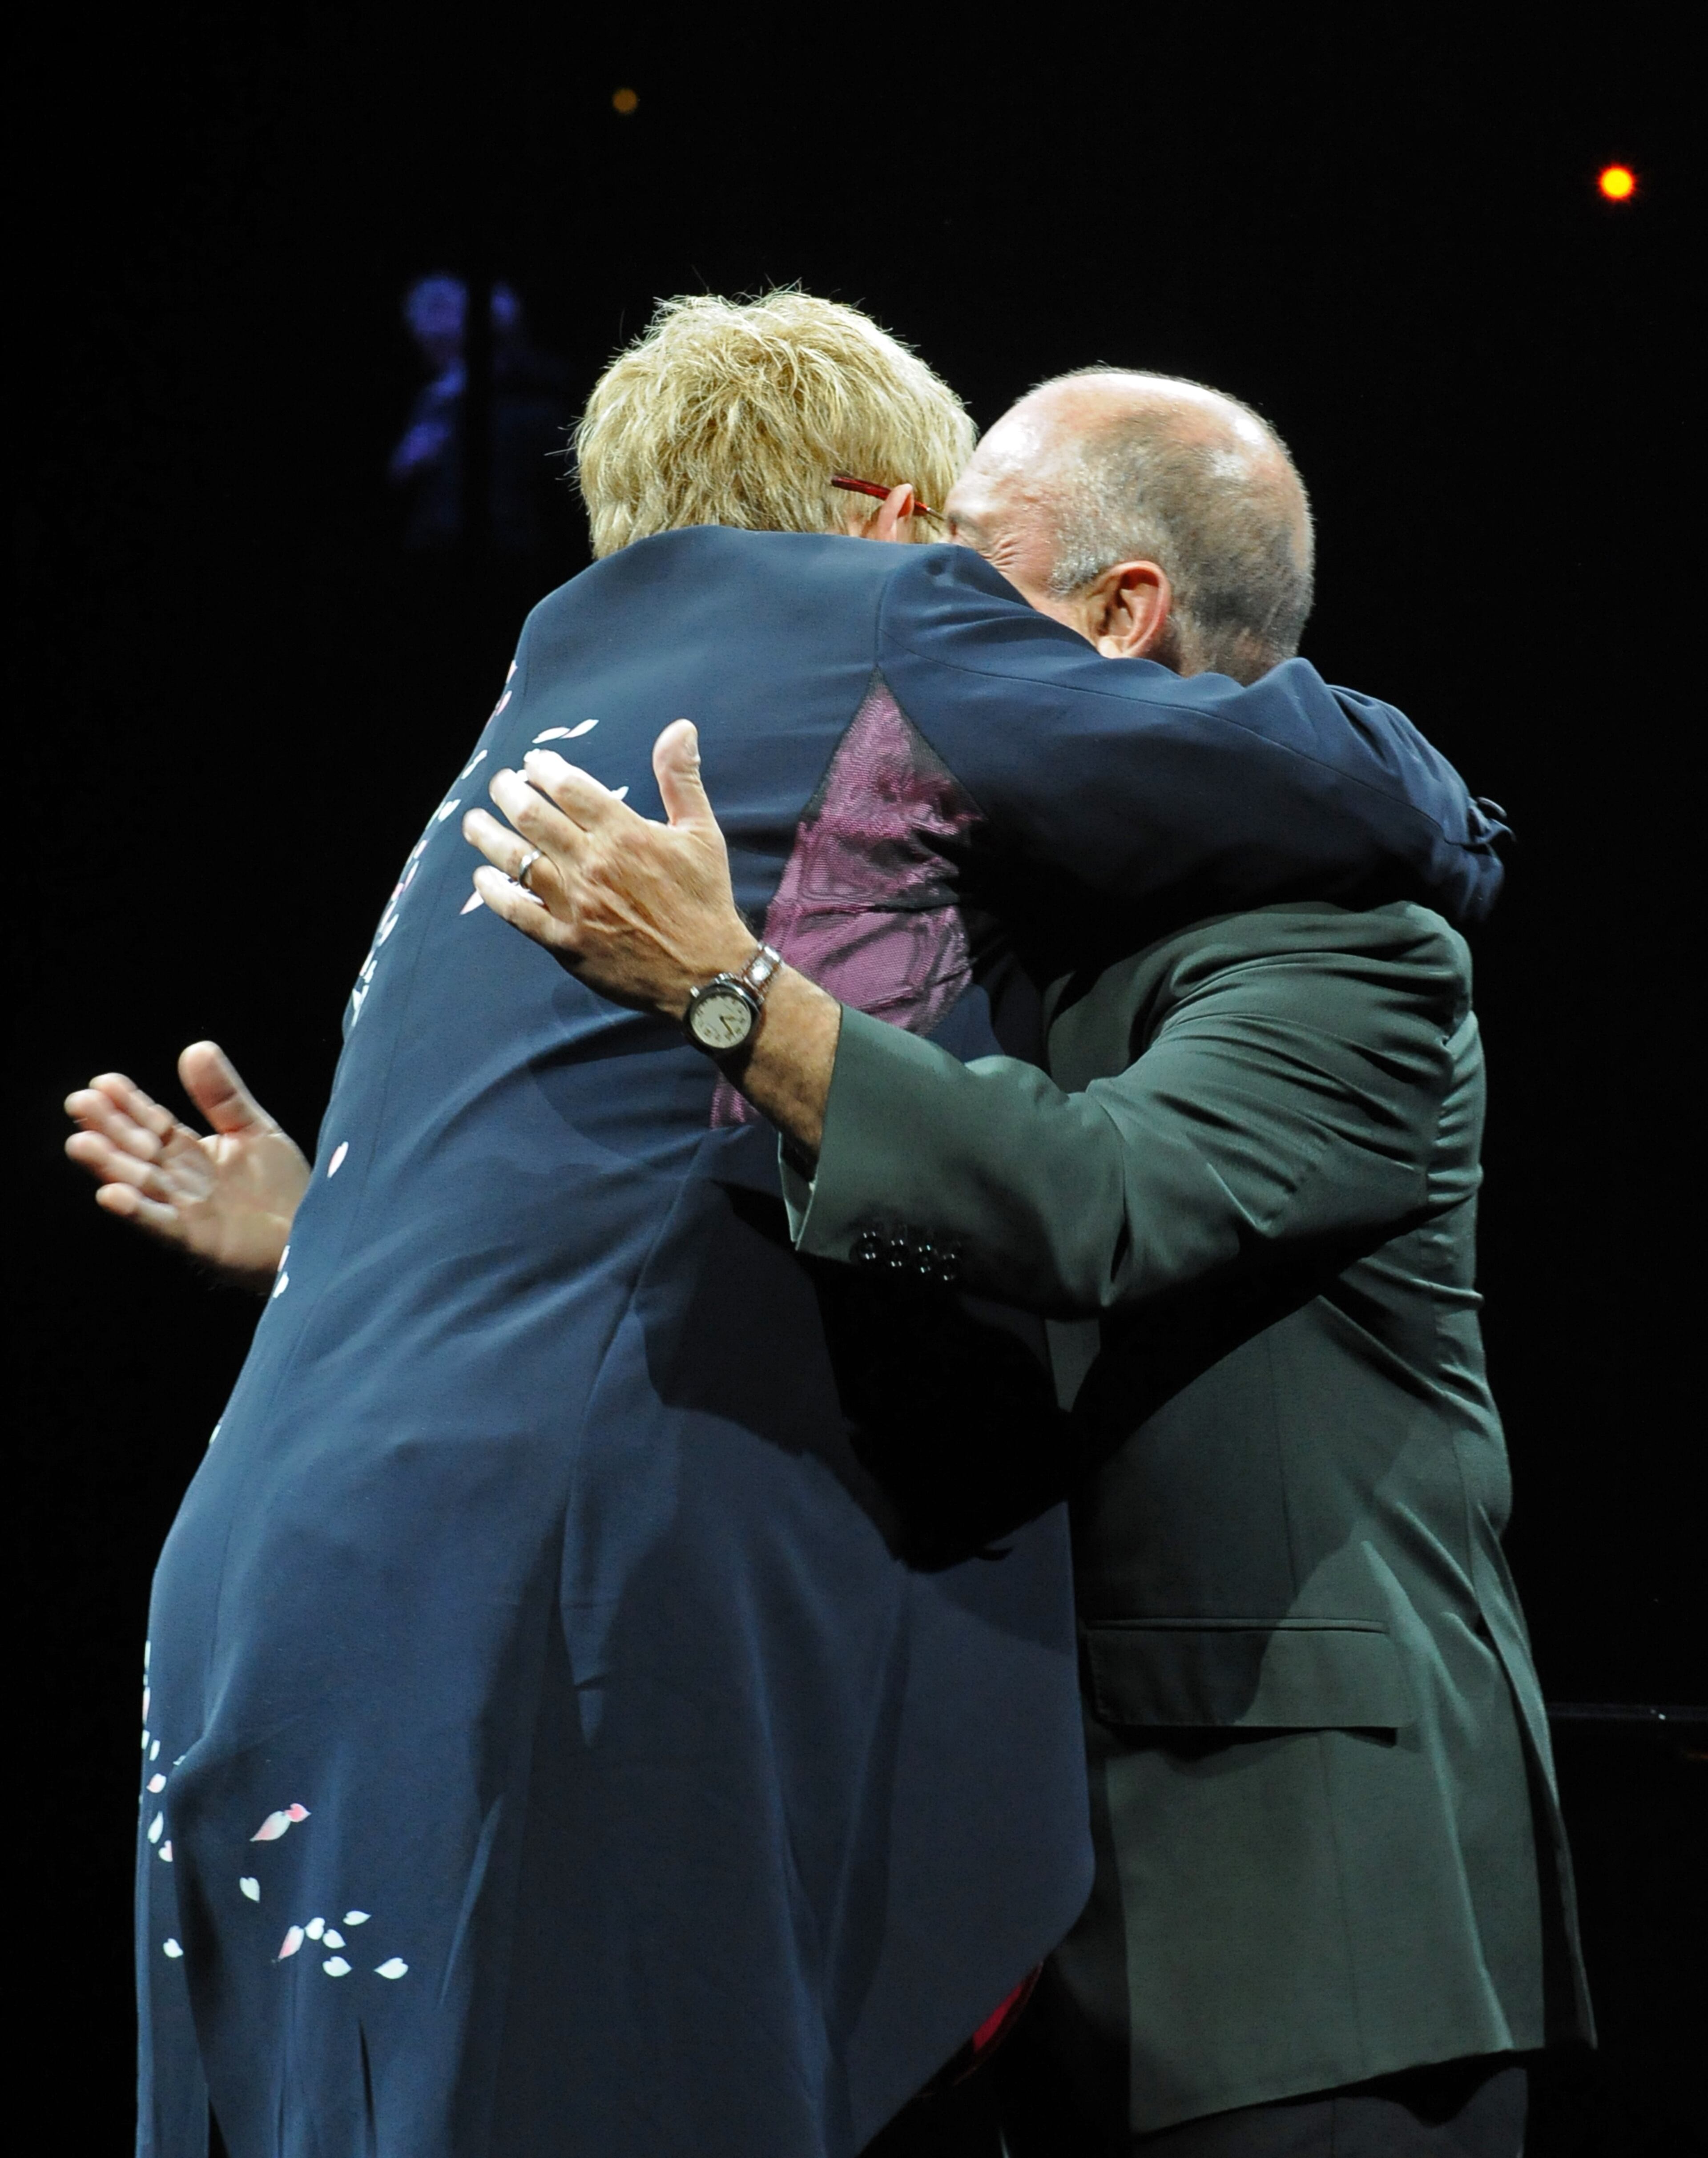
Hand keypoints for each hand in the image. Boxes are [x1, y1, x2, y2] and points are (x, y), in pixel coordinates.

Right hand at [64, 1042, 308, 1288]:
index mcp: (190, 1153)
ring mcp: (186, 1211)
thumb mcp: (254, 1130)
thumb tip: (196, 1047)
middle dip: (109, 1128)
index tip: (103, 1082)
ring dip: (110, 1166)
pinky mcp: (198, 1240)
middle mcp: (180, 1181)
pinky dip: (137, 1212)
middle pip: (138, 1150)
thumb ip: (223, 1096)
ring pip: (141, 1185)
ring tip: (81, 1143)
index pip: (152, 1123)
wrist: (315, 1234)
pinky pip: (162, 1225)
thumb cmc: (282, 1188)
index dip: (129, 1103)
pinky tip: (111, 1195)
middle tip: (78, 1102)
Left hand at [462, 720, 755, 1018]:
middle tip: (500, 783)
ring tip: (473, 822)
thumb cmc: (704, 900)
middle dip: (508, 791)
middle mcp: (592, 864)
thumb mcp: (702, 833)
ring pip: (516, 859)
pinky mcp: (565, 941)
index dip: (544, 768)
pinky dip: (494, 892)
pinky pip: (517, 912)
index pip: (569, 787)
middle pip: (532, 815)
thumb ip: (681, 779)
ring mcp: (575, 904)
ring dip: (487, 835)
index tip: (533, 763)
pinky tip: (481, 878)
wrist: (707, 973)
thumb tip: (680, 727)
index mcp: (624, 833)